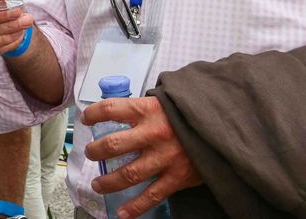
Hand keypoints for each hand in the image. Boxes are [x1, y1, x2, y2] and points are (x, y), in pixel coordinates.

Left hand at [82, 96, 201, 216]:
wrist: (224, 129)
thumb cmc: (189, 114)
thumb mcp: (166, 102)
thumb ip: (143, 108)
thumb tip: (117, 113)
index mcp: (149, 110)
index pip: (111, 109)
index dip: (93, 114)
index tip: (86, 119)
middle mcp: (154, 134)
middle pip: (114, 144)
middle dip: (97, 152)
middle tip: (91, 154)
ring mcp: (165, 157)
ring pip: (129, 174)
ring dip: (109, 181)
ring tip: (98, 185)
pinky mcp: (178, 177)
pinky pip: (152, 195)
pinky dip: (136, 206)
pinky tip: (122, 213)